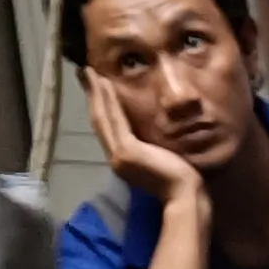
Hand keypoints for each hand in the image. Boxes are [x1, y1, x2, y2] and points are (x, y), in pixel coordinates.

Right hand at [85, 71, 210, 212]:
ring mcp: (119, 155)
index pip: (105, 127)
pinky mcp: (126, 151)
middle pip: (99, 120)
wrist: (185, 195)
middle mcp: (114, 156)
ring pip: (103, 117)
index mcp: (121, 159)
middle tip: (83, 73)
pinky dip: (108, 100)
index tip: (93, 86)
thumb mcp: (157, 158)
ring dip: (96, 93)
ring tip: (90, 73)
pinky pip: (115, 120)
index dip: (97, 105)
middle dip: (91, 95)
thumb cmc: (178, 180)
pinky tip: (106, 83)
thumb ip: (146, 146)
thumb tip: (144, 130)